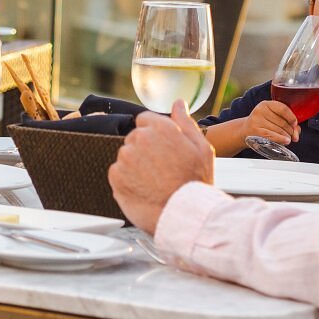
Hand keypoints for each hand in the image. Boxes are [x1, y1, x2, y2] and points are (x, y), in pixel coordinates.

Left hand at [109, 100, 213, 235]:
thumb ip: (186, 122)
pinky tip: (144, 190)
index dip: (154, 136)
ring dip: (135, 166)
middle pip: (134, 138)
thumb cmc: (196, 182)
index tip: (161, 151)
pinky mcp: (116, 176)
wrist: (185, 215)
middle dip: (144, 151)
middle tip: (161, 170)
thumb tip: (178, 103)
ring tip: (154, 183)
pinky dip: (126, 181)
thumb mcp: (201, 148)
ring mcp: (126, 157)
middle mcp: (140, 138)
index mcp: (161, 128)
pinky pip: (117, 173)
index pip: (144, 120)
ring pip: (126, 157)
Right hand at [242, 100, 299, 143]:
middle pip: (282, 122)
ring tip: (288, 138)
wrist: (246, 131)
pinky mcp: (256, 131)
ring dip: (287, 136)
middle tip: (293, 135)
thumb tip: (296, 131)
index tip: (295, 123)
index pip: (283, 109)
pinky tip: (286, 141)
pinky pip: (273, 136)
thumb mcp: (273, 117)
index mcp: (266, 104)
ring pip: (279, 130)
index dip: (292, 117)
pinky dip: (281, 139)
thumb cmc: (263, 123)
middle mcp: (260, 111)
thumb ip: (287, 121)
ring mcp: (257, 121)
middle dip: (291, 130)